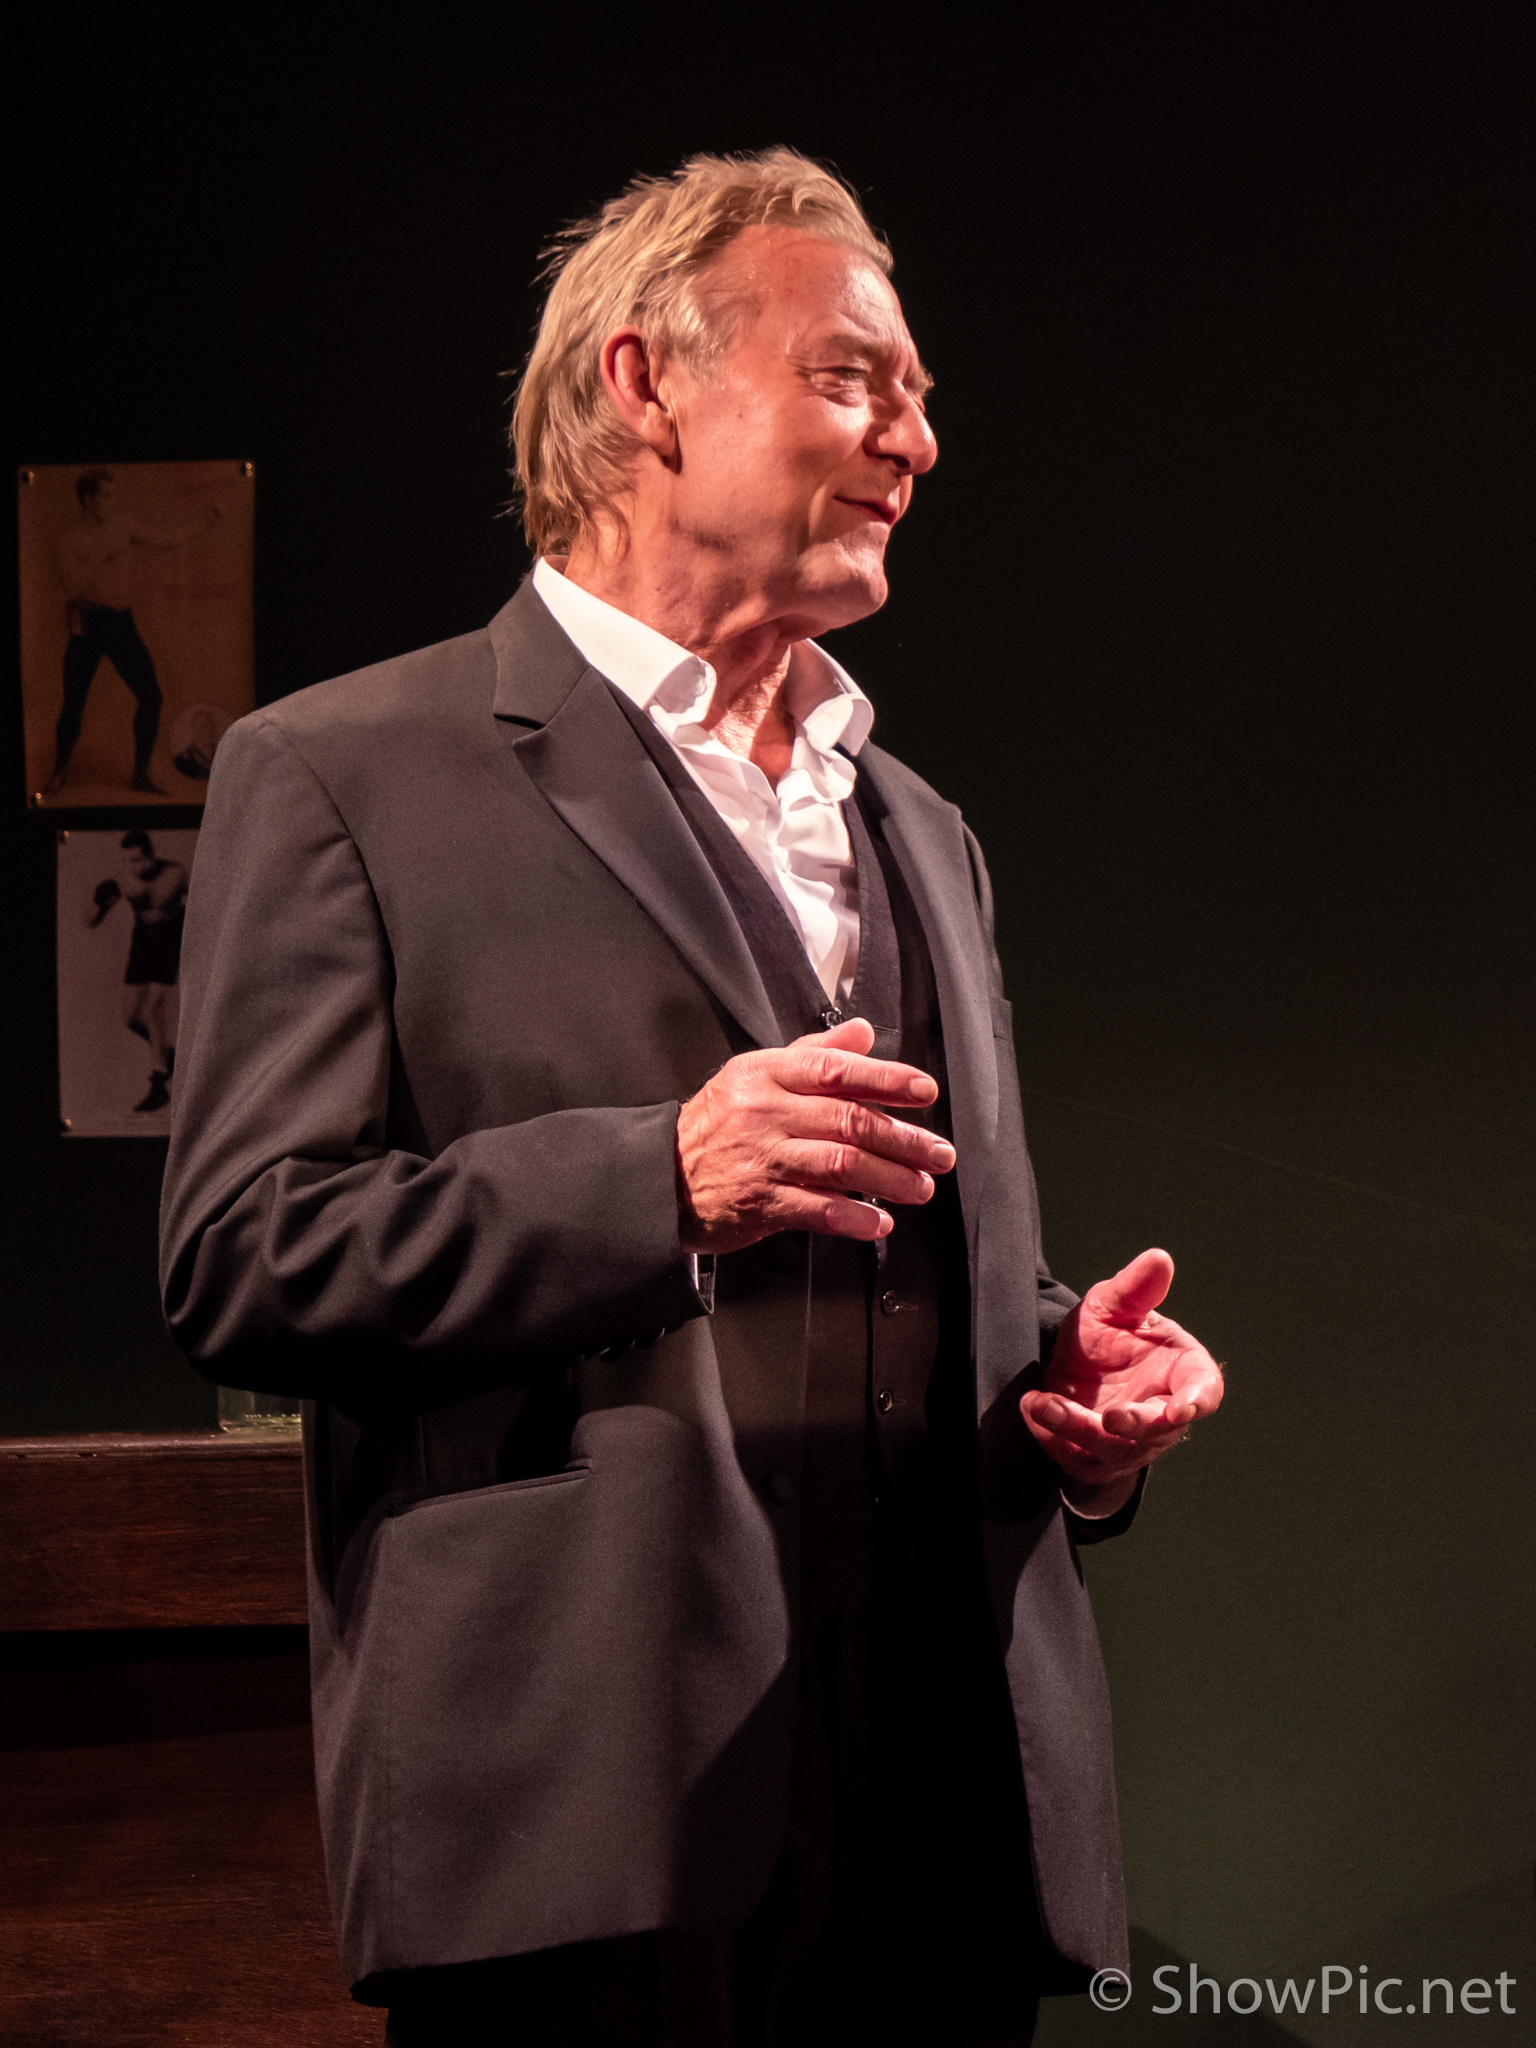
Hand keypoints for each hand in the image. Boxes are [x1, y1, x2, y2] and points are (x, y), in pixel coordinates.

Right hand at [676, 1017, 953, 1253]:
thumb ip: (813, 1053)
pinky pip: (817, 1210)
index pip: (836, 1069)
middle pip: (849, 1120)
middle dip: (904, 1138)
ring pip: (841, 1165)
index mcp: (768, 1074)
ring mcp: (763, 1158)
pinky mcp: (760, 1201)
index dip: (887, 1079)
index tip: (924, 1092)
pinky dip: (854, 1218)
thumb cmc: (716, 1125)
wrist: (663, 1176)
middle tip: (938, 1152)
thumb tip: (862, 1031)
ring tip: (921, 1187)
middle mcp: (766, 1112)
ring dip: (890, 1179)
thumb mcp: (755, 1074)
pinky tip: (878, 1222)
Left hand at [1019, 1248, 1223, 1512]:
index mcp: (1182, 1373)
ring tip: (1043, 1403)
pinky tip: (1032, 1410)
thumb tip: (1158, 1258)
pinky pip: (1076, 1459)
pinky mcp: (1095, 1461)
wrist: (1072, 1368)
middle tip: (1111, 1418)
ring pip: (1111, 1448)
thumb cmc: (1108, 1334)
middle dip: (1135, 1426)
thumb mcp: (1113, 1305)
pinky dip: (1051, 1437)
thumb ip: (1135, 1288)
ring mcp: (1130, 1444)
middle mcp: (1162, 1415)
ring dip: (1076, 1428)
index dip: (1197, 1402)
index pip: (1203, 1392)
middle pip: (1157, 1431)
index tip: (1182, 1409)